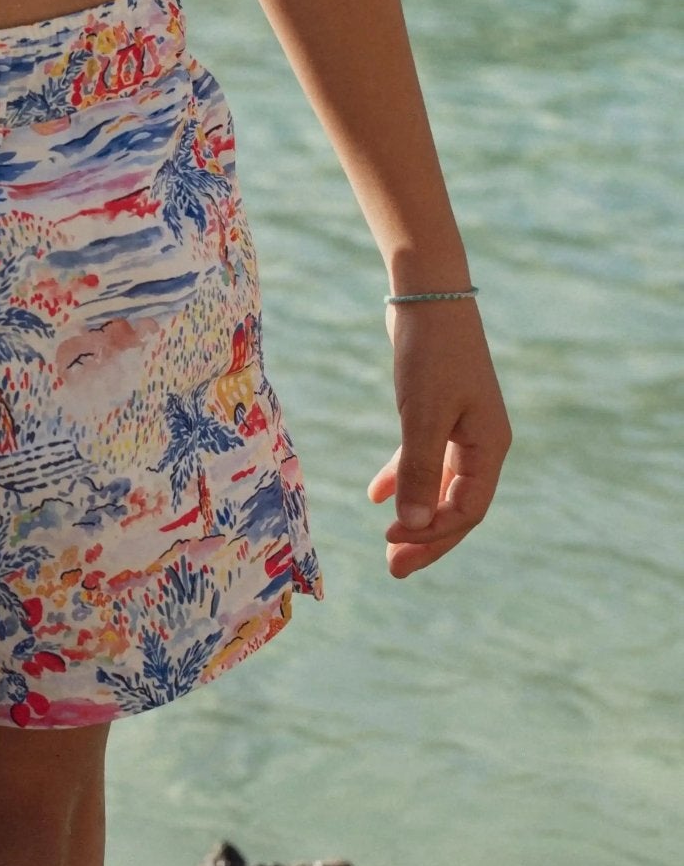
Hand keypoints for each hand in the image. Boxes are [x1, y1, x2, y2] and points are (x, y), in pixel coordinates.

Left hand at [367, 301, 510, 578]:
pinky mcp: (438, 411)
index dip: (433, 535)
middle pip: (456, 505)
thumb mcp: (422, 415)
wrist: (428, 296)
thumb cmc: (431, 355)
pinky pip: (424, 457)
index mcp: (489, 447)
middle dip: (427, 538)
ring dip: (415, 513)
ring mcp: (462, 427)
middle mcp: (482, 442)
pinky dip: (403, 476)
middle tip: (394, 569)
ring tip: (387, 543)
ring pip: (440, 485)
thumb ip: (419, 471)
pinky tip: (376, 494)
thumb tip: (414, 526)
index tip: (392, 546)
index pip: (466, 510)